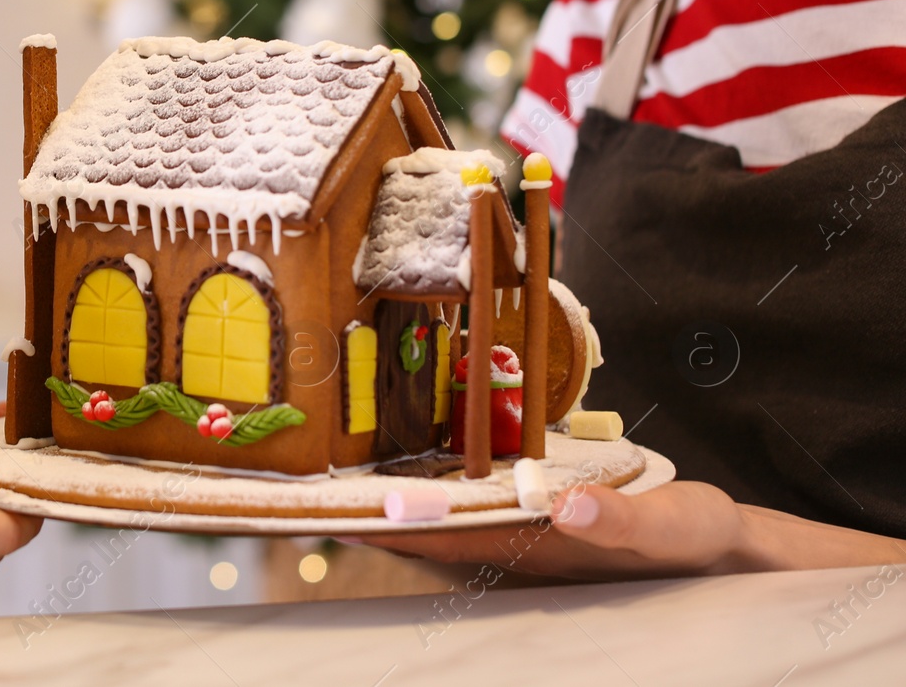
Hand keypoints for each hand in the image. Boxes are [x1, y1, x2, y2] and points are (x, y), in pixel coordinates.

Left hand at [348, 480, 753, 579]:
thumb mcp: (672, 526)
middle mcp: (517, 554)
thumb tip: (565, 505)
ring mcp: (523, 546)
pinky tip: (414, 478)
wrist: (732, 564)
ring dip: (397, 507)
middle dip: (372, 515)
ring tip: (339, 481)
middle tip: (311, 487)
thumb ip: (619, 520)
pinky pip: (471, 516)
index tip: (330, 505)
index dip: (385, 523)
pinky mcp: (536, 533)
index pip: (440, 539)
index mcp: (535, 552)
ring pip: (442, 528)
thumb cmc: (699, 547)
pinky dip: (437, 499)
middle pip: (425, 536)